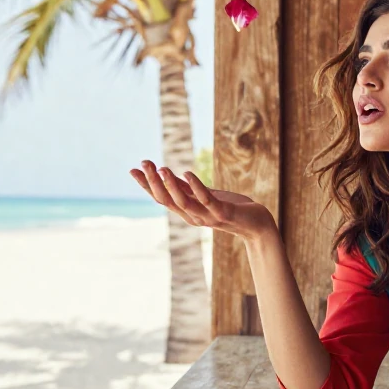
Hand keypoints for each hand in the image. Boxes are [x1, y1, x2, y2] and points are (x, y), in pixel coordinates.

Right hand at [130, 159, 274, 240]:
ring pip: (183, 202)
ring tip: (161, 168)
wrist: (257, 225)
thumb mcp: (205, 196)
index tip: (132, 169)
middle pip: (167, 200)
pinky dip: (196, 186)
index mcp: (187, 212)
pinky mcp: (222, 213)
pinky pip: (206, 200)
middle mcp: (193, 217)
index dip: (146, 185)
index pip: (161, 199)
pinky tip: (187, 172)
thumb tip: (164, 174)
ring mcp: (207, 217)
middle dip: (153, 182)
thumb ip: (186, 188)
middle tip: (144, 163)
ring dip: (171, 185)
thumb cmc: (231, 208)